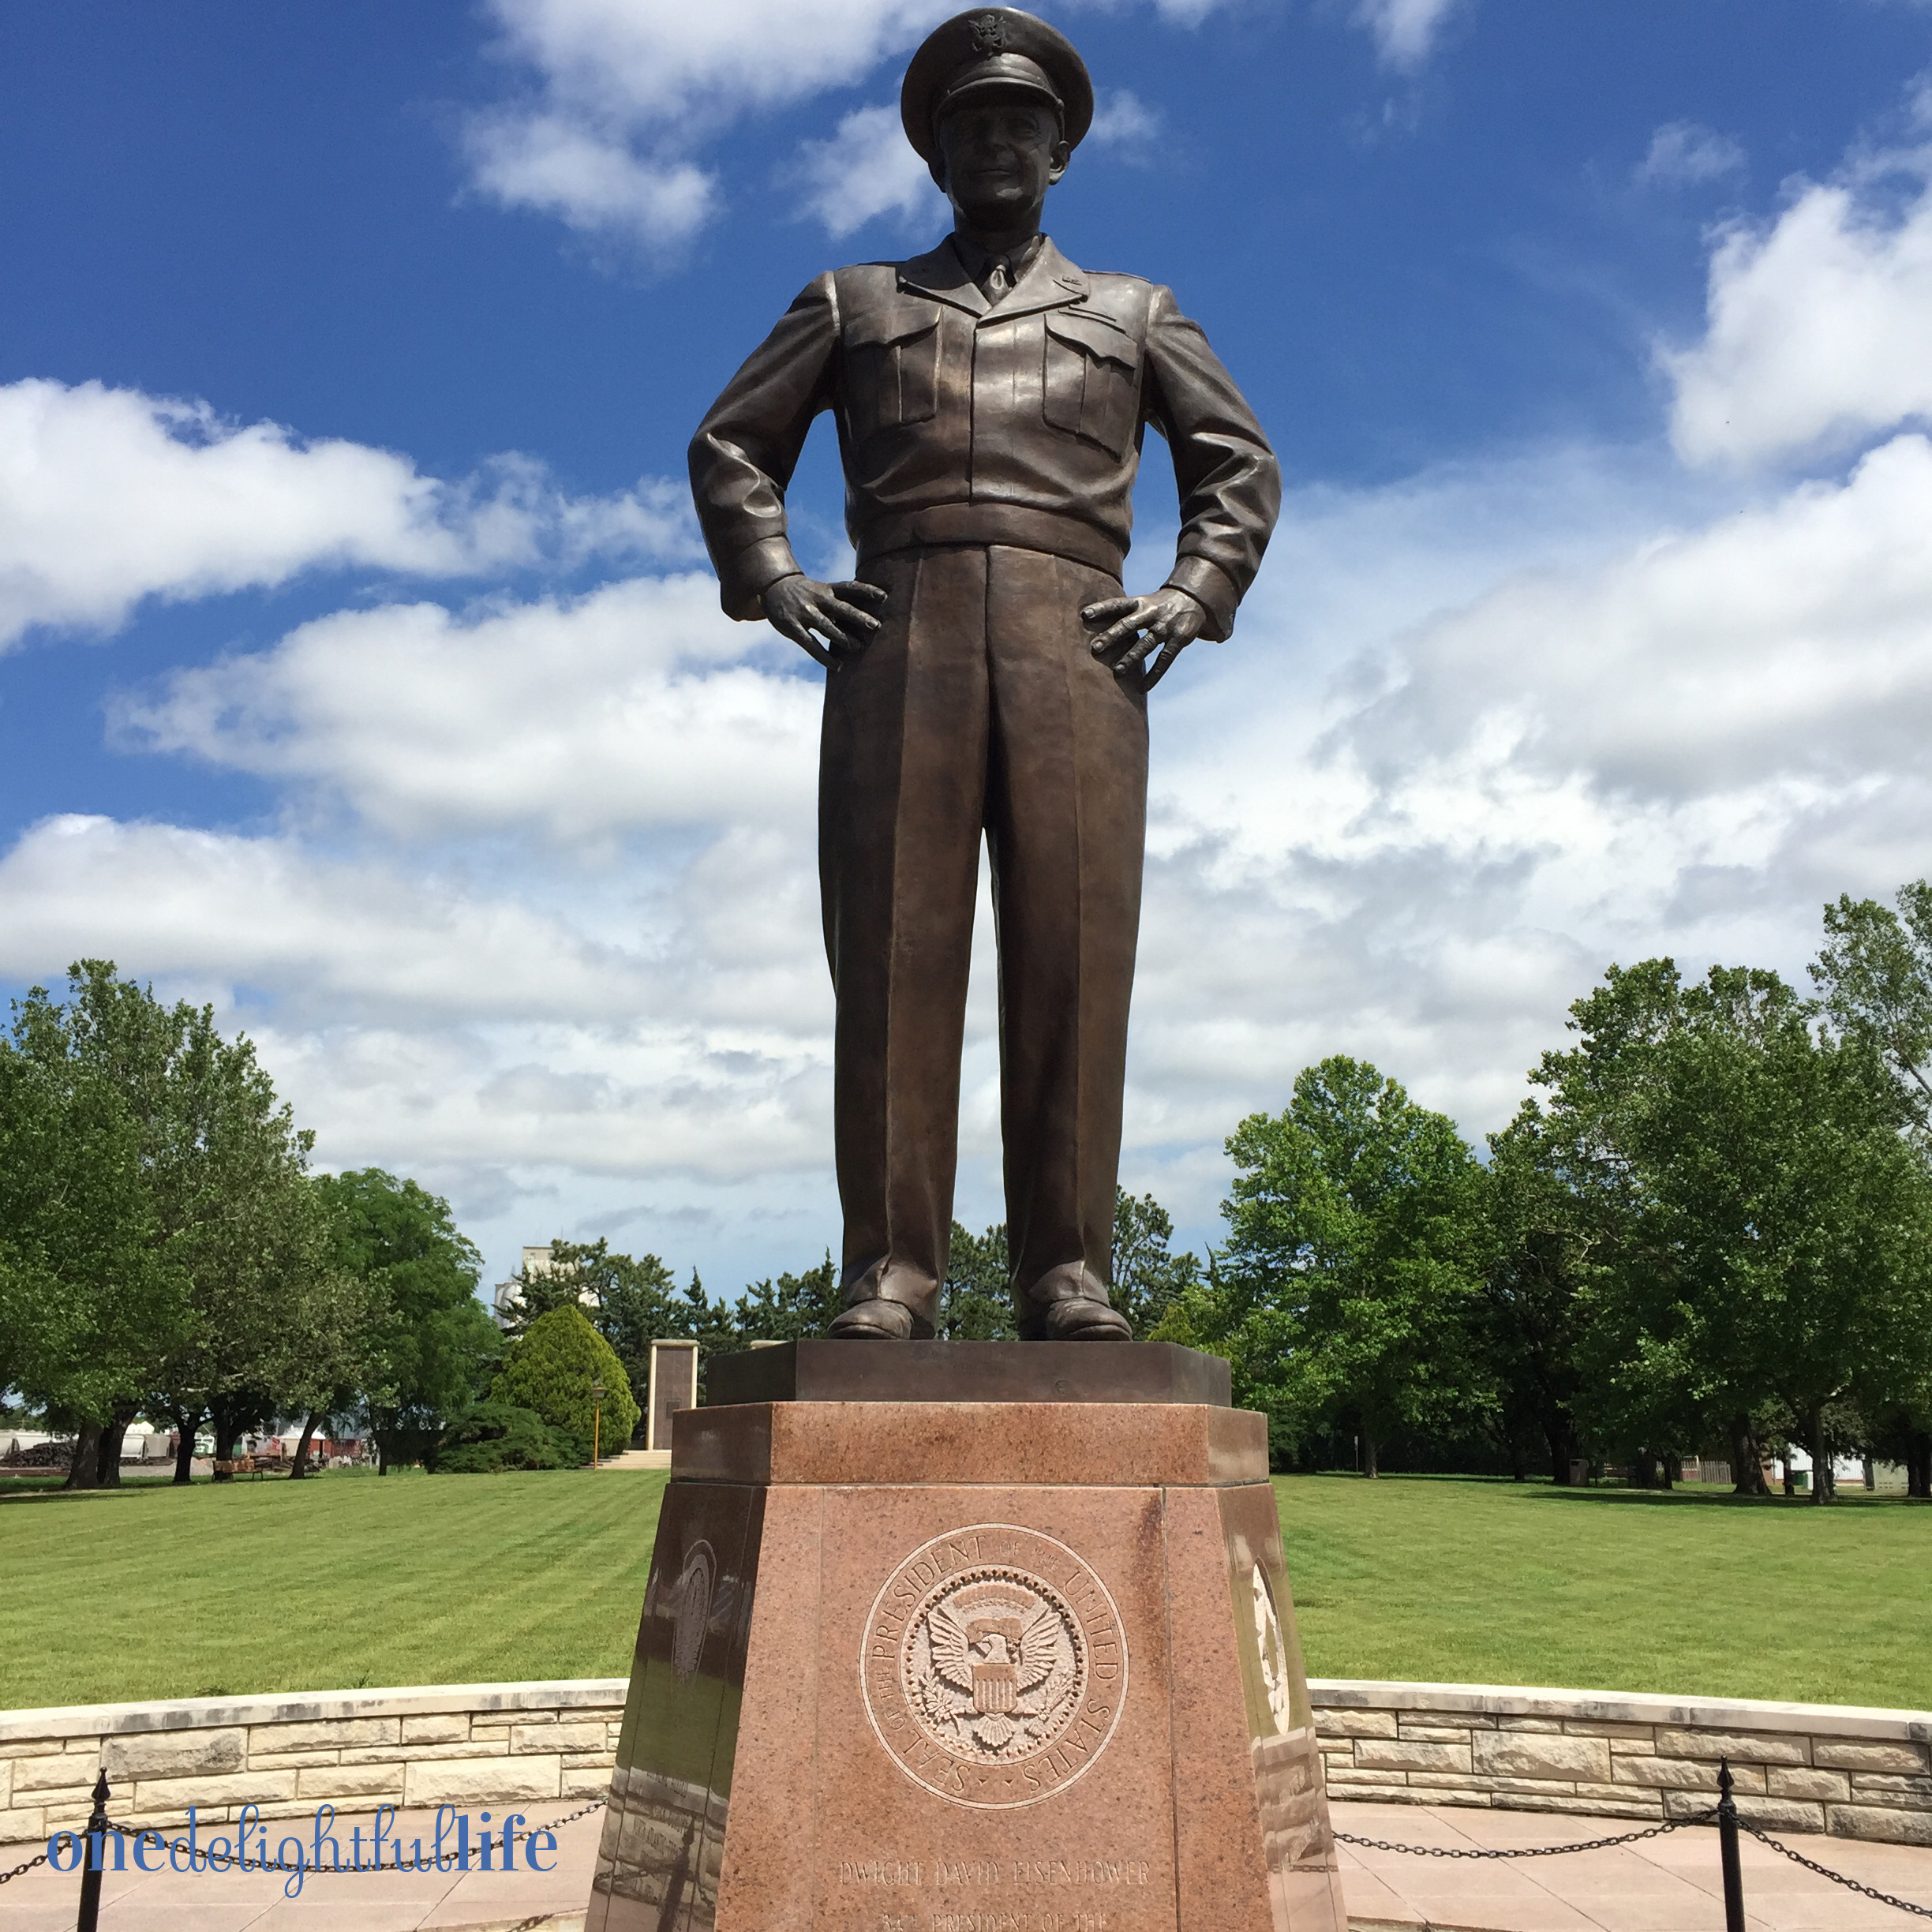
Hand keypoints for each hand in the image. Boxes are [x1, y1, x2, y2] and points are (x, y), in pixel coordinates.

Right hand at [762, 574, 886, 666]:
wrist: (772, 587)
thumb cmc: (805, 593)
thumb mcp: (821, 590)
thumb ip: (839, 602)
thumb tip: (865, 617)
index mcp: (826, 589)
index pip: (849, 587)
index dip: (866, 590)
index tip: (884, 596)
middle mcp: (817, 599)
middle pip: (841, 607)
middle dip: (858, 616)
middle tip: (875, 625)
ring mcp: (804, 613)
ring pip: (827, 626)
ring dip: (843, 637)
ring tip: (859, 647)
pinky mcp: (792, 627)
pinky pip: (810, 644)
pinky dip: (824, 656)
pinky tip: (837, 665)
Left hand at [1082, 587, 1206, 689]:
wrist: (1192, 599)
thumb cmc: (1157, 605)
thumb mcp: (1141, 602)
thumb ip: (1122, 614)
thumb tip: (1089, 623)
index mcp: (1139, 603)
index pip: (1117, 604)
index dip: (1101, 608)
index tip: (1084, 615)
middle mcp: (1151, 613)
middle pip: (1129, 625)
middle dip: (1112, 636)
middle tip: (1096, 647)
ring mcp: (1165, 627)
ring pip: (1146, 644)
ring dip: (1131, 658)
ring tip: (1117, 672)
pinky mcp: (1179, 639)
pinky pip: (1165, 659)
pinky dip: (1154, 674)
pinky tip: (1142, 687)